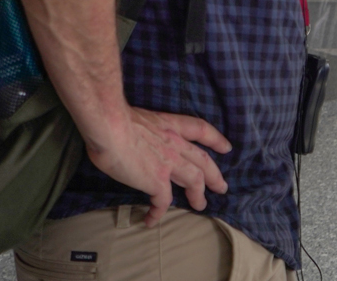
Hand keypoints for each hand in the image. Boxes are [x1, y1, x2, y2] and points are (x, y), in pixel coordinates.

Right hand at [85, 107, 231, 225]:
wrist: (110, 125)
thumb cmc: (115, 117)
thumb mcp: (141, 118)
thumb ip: (146, 131)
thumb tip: (135, 140)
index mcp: (171, 125)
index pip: (201, 130)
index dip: (216, 139)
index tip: (226, 147)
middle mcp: (175, 143)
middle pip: (203, 161)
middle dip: (214, 175)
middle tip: (222, 187)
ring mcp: (169, 162)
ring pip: (194, 181)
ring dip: (198, 195)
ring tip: (200, 206)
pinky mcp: (156, 180)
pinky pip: (163, 201)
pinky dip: (158, 212)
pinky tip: (151, 220)